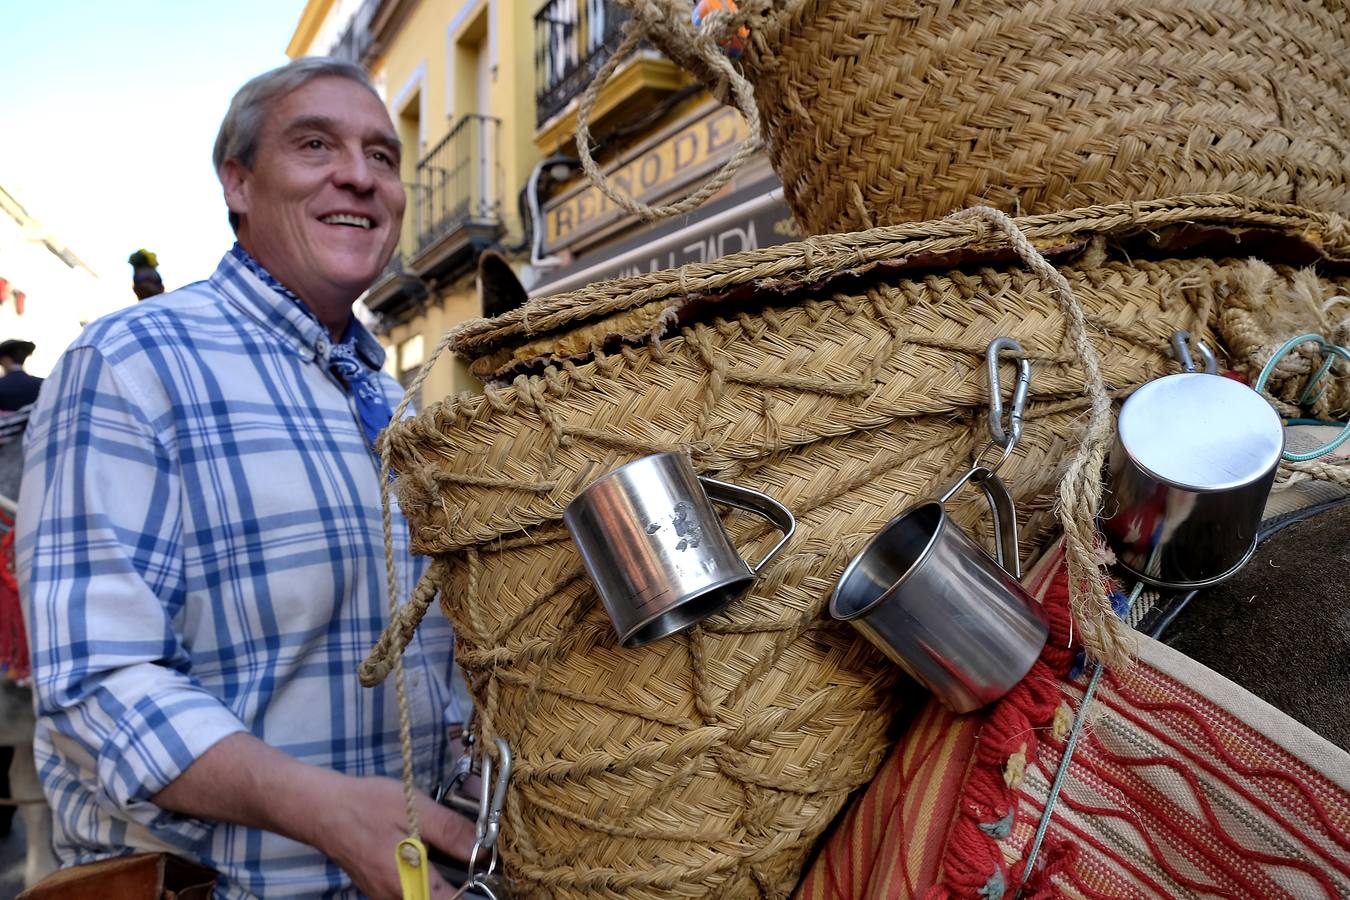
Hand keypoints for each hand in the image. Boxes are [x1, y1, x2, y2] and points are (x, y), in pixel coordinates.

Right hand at [310, 775, 476, 898]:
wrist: (322, 808)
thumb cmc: (366, 806)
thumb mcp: (416, 809)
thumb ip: (451, 832)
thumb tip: (484, 848)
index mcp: (408, 884)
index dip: (473, 886)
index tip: (482, 864)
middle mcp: (395, 899)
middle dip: (458, 885)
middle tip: (469, 854)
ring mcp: (384, 897)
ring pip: (423, 897)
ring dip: (442, 883)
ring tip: (450, 853)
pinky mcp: (378, 889)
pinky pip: (409, 892)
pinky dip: (424, 879)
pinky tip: (425, 853)